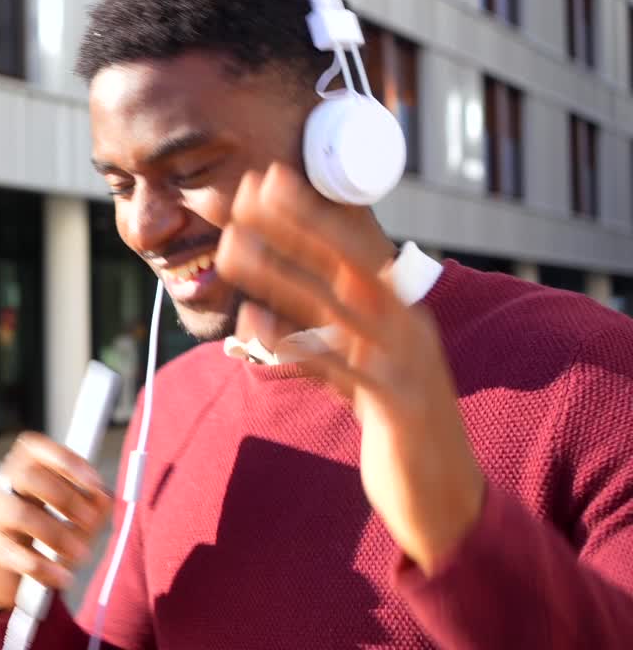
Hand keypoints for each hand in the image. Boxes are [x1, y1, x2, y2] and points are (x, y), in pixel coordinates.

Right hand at [0, 432, 113, 610]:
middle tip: (90, 522)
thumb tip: (102, 497)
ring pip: (17, 513)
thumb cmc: (47, 538)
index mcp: (22, 468)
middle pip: (25, 475)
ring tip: (81, 554)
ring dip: (55, 534)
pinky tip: (62, 577)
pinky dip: (42, 566)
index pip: (34, 447)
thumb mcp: (75, 521)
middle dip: (64, 497)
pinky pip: (10, 552)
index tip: (94, 483)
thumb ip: (93, 507)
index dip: (65, 460)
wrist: (11, 580)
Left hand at [214, 164, 486, 574]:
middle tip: (244, 192)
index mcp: (400, 313)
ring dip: (280, 271)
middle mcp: (406, 328)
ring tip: (230, 246)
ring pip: (335, 306)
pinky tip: (253, 324)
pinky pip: (338, 367)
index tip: (267, 179)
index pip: (353, 249)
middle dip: (294, 223)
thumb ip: (333, 333)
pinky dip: (295, 342)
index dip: (310, 213)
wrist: (448, 498)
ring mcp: (404, 363)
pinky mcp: (396, 405)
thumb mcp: (366, 368)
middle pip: (345, 262)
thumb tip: (284, 303)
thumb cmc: (397, 426)